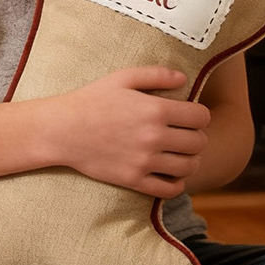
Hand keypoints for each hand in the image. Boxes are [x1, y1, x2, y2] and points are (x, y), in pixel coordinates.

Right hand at [51, 67, 210, 197]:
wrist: (63, 129)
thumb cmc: (92, 100)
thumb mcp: (123, 78)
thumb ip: (156, 75)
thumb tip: (184, 78)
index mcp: (155, 109)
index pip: (201, 117)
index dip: (200, 115)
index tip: (191, 115)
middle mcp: (154, 137)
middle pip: (199, 142)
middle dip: (197, 137)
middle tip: (185, 134)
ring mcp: (144, 161)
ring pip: (189, 167)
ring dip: (190, 160)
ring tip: (180, 154)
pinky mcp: (134, 180)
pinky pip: (170, 189)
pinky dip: (177, 183)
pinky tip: (170, 174)